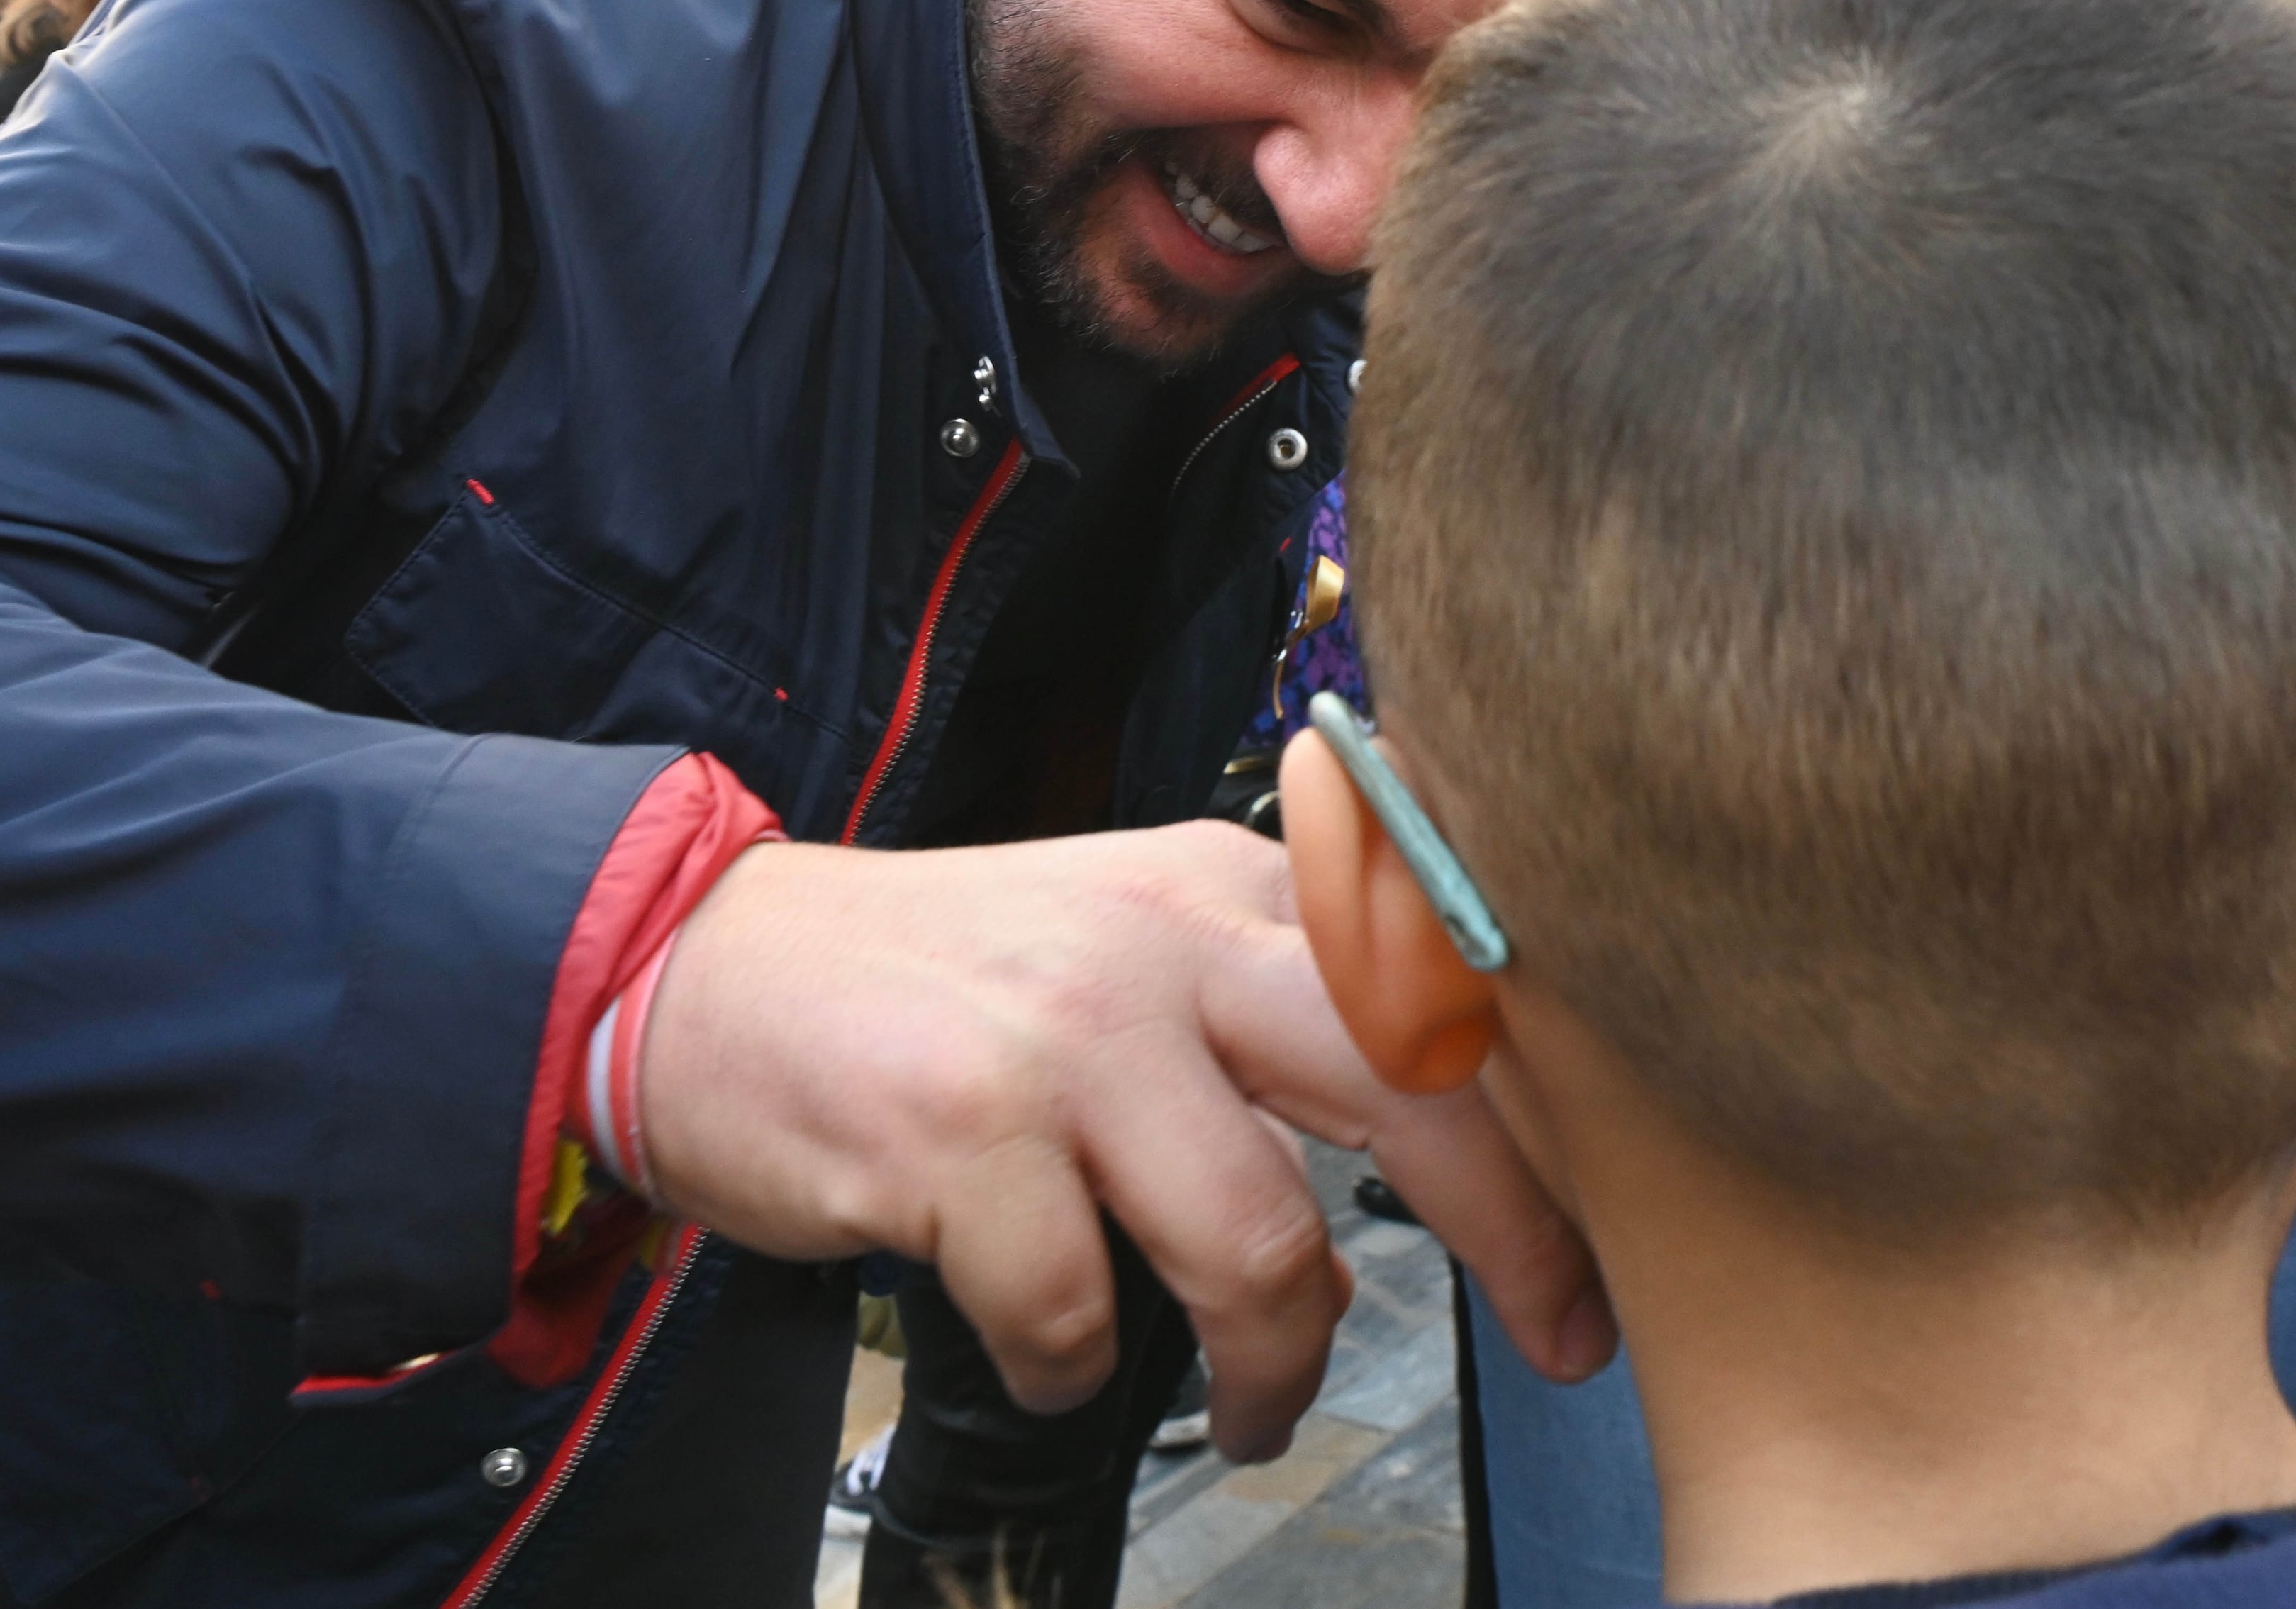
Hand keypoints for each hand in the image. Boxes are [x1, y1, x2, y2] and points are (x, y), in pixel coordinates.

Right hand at [640, 824, 1612, 1461]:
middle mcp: (1163, 941)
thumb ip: (1264, 1046)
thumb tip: (1393, 1219)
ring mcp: (1064, 1037)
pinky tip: (1052, 1354)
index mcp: (1222, 887)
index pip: (1441, 996)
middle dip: (1519, 1235)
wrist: (702, 974)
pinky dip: (1073, 1368)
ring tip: (1255, 1408)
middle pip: (1413, 1088)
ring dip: (1276, 1366)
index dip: (1545, 1129)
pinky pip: (1077, 1318)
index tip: (1593, 1237)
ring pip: (1262, 1245)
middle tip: (1563, 1333)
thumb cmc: (935, 987)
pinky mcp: (963, 1138)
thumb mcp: (1123, 951)